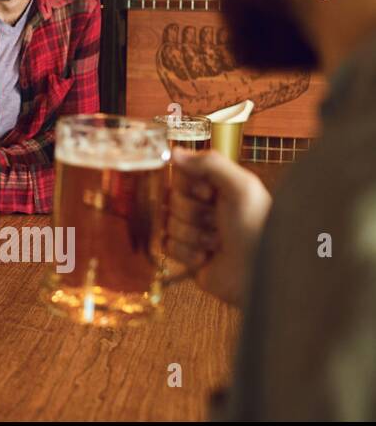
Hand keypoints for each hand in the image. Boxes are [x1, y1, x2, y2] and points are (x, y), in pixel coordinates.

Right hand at [166, 147, 271, 306]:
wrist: (259, 273)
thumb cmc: (256, 227)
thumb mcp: (242, 187)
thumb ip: (210, 163)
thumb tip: (174, 152)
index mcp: (216, 186)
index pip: (181, 173)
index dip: (190, 185)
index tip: (209, 194)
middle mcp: (203, 206)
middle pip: (171, 198)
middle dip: (193, 213)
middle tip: (217, 222)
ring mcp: (193, 230)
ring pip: (168, 223)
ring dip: (193, 235)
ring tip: (217, 243)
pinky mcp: (185, 254)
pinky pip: (167, 246)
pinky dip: (187, 253)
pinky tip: (207, 257)